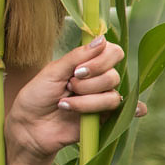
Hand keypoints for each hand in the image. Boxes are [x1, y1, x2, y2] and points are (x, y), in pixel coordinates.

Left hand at [3, 36, 141, 164]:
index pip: (112, 53)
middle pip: (113, 76)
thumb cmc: (37, 95)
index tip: (78, 70)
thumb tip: (102, 39)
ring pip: (112, 97)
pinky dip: (134, 110)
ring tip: (64, 105)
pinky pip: (125, 112)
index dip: (100, 61)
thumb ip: (77, 56)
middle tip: (69, 88)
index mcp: (86, 65)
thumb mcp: (52, 71)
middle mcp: (98, 80)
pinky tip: (135, 110)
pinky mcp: (104, 119)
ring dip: (86, 102)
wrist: (29, 125)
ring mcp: (101, 100)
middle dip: (88, 84)